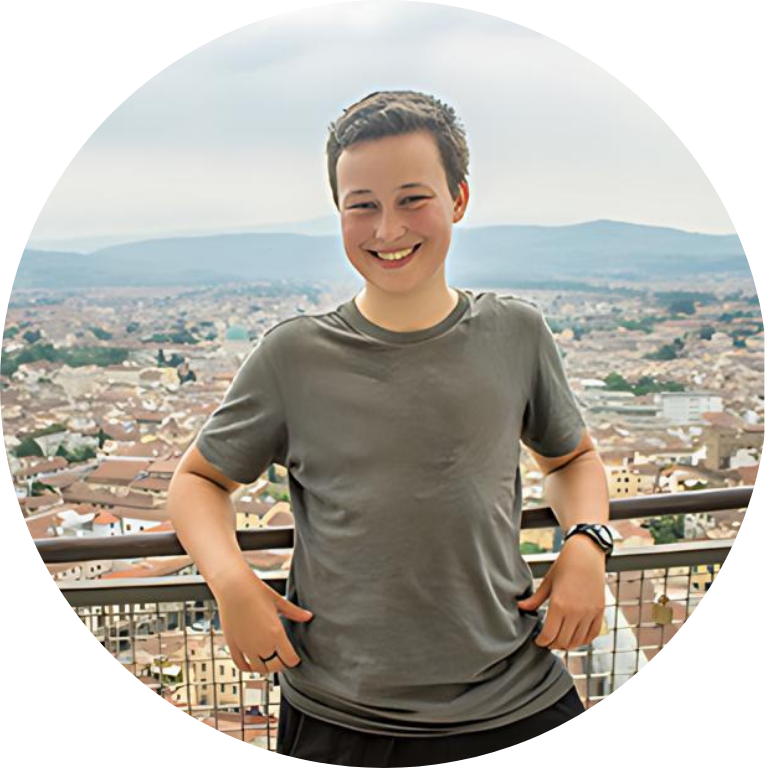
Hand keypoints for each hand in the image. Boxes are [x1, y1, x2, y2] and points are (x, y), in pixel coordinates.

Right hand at [216, 572, 314, 674]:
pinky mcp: (233, 646)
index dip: (293, 660)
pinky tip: (252, 663)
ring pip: (259, 669)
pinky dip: (248, 668)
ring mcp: (246, 647)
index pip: (289, 660)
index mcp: (276, 634)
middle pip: (275, 666)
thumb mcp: (279, 602)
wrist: (234, 587)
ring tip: (268, 659)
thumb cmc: (256, 591)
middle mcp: (261, 645)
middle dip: (280, 664)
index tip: (294, 657)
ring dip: (265, 667)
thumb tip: (308, 616)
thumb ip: (295, 612)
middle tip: (281, 657)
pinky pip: (241, 666)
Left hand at [517, 536, 605, 650]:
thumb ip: (535, 599)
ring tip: (560, 641)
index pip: (549, 635)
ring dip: (568, 644)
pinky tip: (575, 638)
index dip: (542, 641)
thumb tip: (520, 608)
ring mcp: (589, 613)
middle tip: (547, 642)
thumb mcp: (547, 582)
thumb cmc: (564, 565)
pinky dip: (583, 640)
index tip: (538, 641)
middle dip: (553, 644)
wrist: (586, 554)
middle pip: (563, 641)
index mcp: (559, 604)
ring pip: (578, 641)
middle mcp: (576, 612)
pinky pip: (592, 634)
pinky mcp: (600, 611)